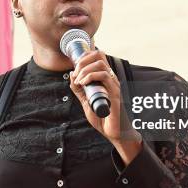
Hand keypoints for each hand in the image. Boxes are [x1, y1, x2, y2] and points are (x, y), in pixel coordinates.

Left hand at [69, 49, 142, 163]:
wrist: (114, 132)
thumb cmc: (102, 118)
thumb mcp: (86, 101)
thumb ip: (79, 89)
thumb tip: (72, 74)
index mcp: (105, 78)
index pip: (97, 56)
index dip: (84, 56)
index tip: (75, 68)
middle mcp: (111, 78)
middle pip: (99, 54)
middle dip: (82, 61)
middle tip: (76, 74)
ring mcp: (114, 84)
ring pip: (100, 64)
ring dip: (85, 70)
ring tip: (78, 81)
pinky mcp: (115, 92)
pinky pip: (104, 76)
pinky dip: (90, 77)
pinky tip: (83, 84)